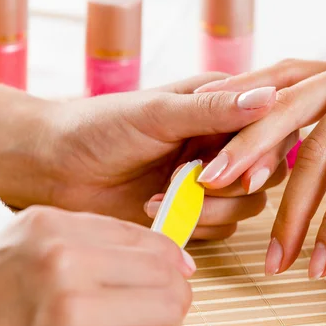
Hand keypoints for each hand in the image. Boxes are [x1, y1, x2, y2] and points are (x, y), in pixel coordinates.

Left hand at [0, 73, 294, 227]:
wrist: (55, 168)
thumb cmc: (100, 127)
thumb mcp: (157, 112)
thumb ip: (214, 108)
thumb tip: (270, 97)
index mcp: (221, 106)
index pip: (270, 127)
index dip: (263, 150)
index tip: (236, 169)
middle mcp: (223, 143)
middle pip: (266, 171)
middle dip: (234, 184)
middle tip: (195, 184)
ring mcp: (212, 180)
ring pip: (247, 205)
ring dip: (211, 208)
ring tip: (162, 198)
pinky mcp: (198, 212)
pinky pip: (222, 228)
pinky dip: (194, 225)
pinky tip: (155, 210)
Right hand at [0, 206, 192, 325]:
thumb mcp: (34, 244)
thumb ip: (102, 238)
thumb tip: (181, 260)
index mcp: (54, 230)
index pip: (149, 241)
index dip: (175, 262)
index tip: (179, 276)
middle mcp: (62, 266)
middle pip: (167, 277)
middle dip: (176, 298)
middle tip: (161, 313)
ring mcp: (70, 316)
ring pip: (169, 313)